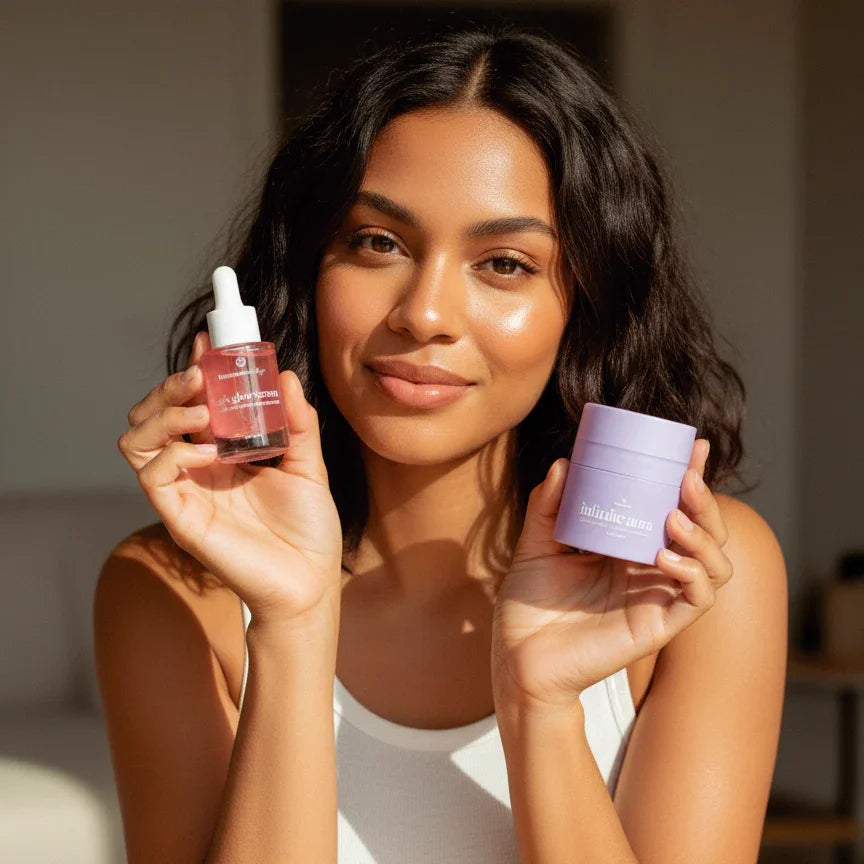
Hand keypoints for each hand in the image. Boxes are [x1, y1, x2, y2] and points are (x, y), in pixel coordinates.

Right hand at [117, 330, 343, 631]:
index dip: (195, 368)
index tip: (210, 341)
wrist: (311, 583)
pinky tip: (209, 452)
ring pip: (136, 439)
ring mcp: (187, 491)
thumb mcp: (309, 465)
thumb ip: (298, 422)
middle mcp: (199, 467)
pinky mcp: (181, 517)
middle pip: (153, 414)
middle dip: (170, 384)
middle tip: (200, 373)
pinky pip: (153, 475)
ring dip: (161, 412)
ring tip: (200, 409)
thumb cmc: (309, 529)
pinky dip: (175, 452)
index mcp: (225, 451)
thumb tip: (285, 375)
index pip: (193, 401)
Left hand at [490, 438, 731, 713]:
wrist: (516, 656)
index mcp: (625, 547)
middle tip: (687, 477)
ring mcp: (656, 598)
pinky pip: (697, 599)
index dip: (687, 478)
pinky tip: (666, 556)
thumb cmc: (528, 604)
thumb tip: (565, 463)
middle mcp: (648, 570)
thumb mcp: (535, 545)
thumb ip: (548, 506)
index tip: (692, 447)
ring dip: (704, 536)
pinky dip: (692, 573)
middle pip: (703, 532)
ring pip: (714, 564)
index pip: (670, 507)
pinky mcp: (657, 626)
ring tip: (673, 518)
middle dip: (705, 502)